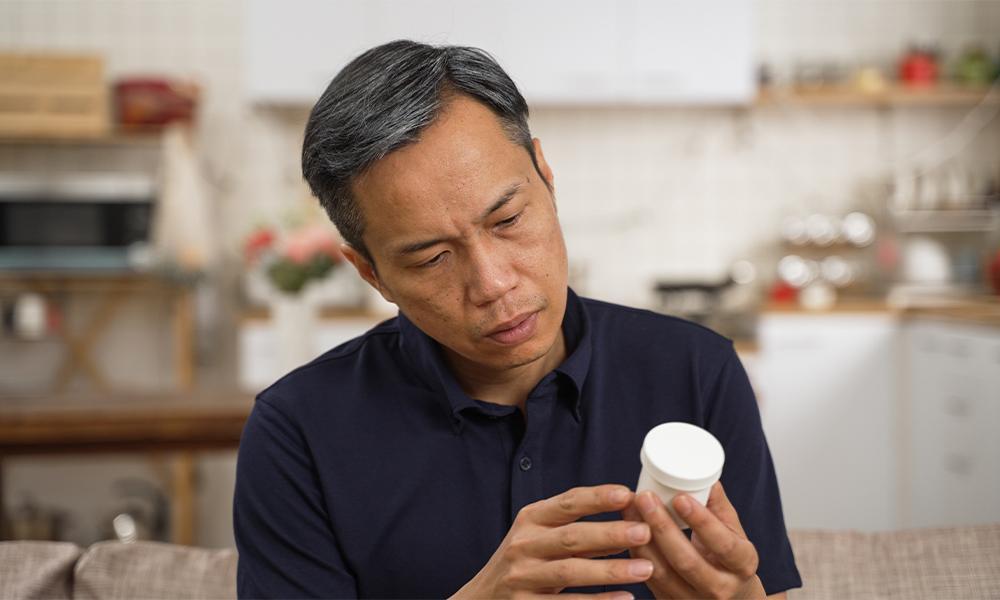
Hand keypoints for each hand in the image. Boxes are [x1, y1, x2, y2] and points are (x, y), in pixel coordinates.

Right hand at [451, 484, 654, 598]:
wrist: (482, 598)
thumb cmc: (525, 562)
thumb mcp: (542, 536)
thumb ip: (579, 528)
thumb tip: (629, 519)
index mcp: (530, 519)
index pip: (567, 503)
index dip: (597, 498)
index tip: (627, 494)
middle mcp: (523, 544)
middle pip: (571, 537)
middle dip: (610, 533)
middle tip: (644, 532)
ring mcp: (521, 577)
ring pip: (570, 571)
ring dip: (610, 570)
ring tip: (645, 569)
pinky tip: (624, 599)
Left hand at [621, 482, 764, 599]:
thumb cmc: (730, 561)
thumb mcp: (735, 535)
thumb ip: (719, 507)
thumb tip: (707, 475)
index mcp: (742, 566)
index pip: (723, 545)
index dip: (702, 522)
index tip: (679, 497)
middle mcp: (720, 589)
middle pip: (686, 561)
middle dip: (662, 527)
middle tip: (644, 497)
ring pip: (661, 573)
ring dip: (641, 539)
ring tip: (630, 509)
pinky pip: (648, 579)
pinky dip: (635, 553)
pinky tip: (625, 529)